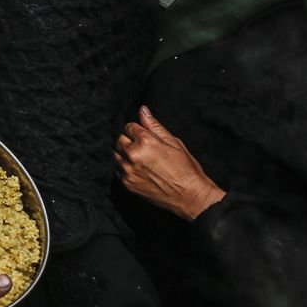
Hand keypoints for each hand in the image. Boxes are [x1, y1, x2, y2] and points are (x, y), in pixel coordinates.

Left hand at [116, 106, 224, 221]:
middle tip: (145, 148)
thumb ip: (155, 126)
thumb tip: (143, 110)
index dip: (138, 131)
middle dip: (130, 141)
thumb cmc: (186, 169)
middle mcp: (133, 155)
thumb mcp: (174, 142)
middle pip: (120, 139)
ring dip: (125, 153)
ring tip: (142, 159)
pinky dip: (125, 167)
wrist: (190, 197)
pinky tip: (139, 169)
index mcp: (145, 142)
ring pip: (116, 154)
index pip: (129, 127)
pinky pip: (117, 169)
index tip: (146, 137)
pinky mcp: (127, 183)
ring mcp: (128, 170)